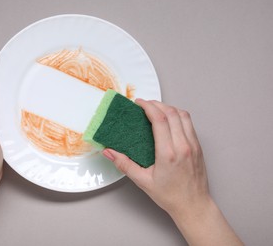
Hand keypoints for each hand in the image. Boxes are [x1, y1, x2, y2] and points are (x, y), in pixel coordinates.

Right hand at [103, 99, 242, 244]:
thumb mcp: (143, 181)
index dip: (148, 107)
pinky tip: (169, 120)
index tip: (139, 103)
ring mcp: (193, 145)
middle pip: (171, 113)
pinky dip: (178, 115)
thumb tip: (109, 152)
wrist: (193, 206)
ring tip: (156, 109)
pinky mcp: (198, 147)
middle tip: (144, 104)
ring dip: (169, 107)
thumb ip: (124, 164)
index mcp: (168, 153)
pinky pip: (189, 123)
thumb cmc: (170, 196)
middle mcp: (183, 146)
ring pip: (183, 115)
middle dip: (156, 104)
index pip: (160, 120)